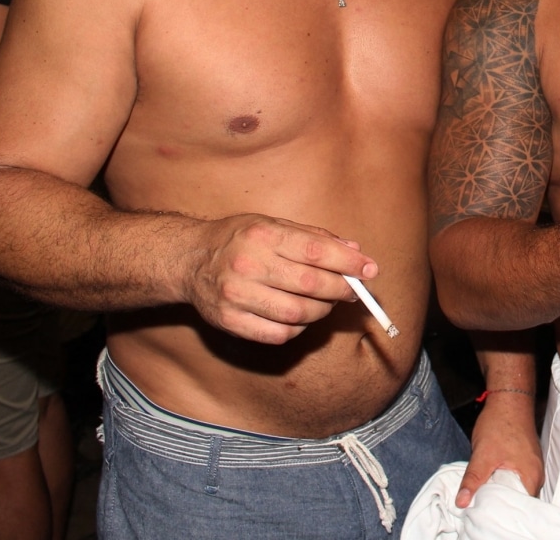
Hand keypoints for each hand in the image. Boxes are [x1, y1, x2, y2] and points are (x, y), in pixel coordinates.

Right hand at [183, 214, 375, 343]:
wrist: (190, 259)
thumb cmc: (240, 239)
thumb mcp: (273, 224)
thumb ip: (314, 237)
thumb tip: (354, 251)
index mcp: (262, 235)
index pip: (315, 251)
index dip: (348, 263)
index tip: (369, 269)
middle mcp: (247, 264)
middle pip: (310, 285)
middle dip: (341, 289)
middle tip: (352, 290)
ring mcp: (236, 296)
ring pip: (297, 313)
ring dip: (322, 310)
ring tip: (325, 302)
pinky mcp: (229, 321)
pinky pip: (278, 334)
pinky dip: (298, 328)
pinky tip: (299, 316)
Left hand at [459, 390, 542, 507]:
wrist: (508, 398)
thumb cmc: (501, 423)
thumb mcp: (482, 455)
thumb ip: (472, 480)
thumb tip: (462, 502)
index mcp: (531, 477)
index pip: (522, 509)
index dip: (505, 515)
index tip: (489, 517)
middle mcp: (535, 474)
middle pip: (520, 501)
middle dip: (502, 507)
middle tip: (483, 511)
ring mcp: (531, 466)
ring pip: (516, 489)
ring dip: (501, 494)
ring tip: (485, 500)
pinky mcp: (525, 460)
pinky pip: (516, 479)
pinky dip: (503, 483)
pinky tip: (490, 484)